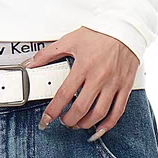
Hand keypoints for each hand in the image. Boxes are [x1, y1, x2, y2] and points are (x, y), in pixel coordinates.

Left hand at [23, 28, 138, 138]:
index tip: (46, 120)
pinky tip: (98, 129)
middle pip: (81, 108)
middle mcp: (99, 77)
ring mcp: (113, 83)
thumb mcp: (71, 39)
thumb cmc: (100, 33)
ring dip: (85, 124)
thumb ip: (48, 53)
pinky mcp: (125, 86)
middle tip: (63, 121)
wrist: (126, 28)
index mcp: (84, 66)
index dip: (53, 111)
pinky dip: (107, 124)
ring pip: (98, 113)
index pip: (64, 95)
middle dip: (69, 120)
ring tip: (77, 124)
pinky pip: (117, 111)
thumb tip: (32, 63)